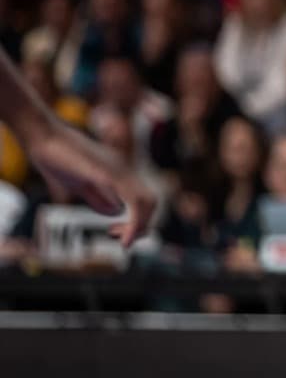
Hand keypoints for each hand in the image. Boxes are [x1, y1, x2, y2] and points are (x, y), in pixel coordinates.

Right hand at [27, 120, 156, 246]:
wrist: (43, 135)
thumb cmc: (57, 157)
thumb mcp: (81, 184)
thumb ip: (98, 198)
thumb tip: (114, 213)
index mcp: (119, 174)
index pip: (145, 199)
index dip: (138, 221)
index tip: (115, 233)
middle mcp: (124, 171)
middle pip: (151, 201)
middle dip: (142, 226)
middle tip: (122, 240)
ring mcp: (116, 170)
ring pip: (146, 200)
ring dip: (140, 226)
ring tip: (125, 242)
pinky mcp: (104, 173)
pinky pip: (129, 196)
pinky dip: (132, 219)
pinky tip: (120, 234)